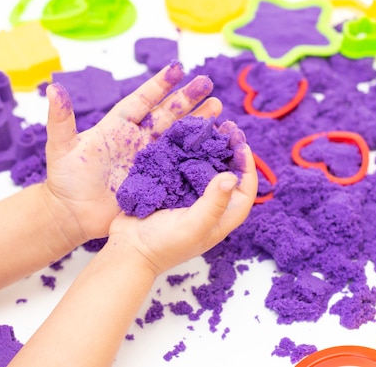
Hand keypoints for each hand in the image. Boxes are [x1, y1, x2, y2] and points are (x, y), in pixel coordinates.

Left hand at [41, 62, 222, 245]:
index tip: (178, 68)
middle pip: (166, 114)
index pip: (142, 100)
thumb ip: (61, 119)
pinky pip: (178, 165)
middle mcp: (137, 139)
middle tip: (208, 83)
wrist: (72, 214)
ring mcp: (149, 160)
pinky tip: (213, 146)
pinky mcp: (155, 180)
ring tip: (218, 109)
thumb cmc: (65, 178)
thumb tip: (53, 87)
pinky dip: (195, 156)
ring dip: (196, 122)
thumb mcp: (61, 147)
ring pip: (177, 137)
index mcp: (118, 126)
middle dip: (187, 99)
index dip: (159, 84)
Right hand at [107, 141, 256, 275]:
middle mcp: (208, 204)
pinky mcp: (170, 186)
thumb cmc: (163, 245)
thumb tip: (231, 177)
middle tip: (229, 128)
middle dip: (231, 150)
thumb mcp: (193, 226)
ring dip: (210, 146)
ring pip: (206, 165)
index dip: (247, 168)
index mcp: (220, 217)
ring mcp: (188, 194)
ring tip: (211, 125)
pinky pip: (184, 164)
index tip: (242, 146)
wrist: (128, 249)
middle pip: (227, 173)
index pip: (245, 192)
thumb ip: (213, 204)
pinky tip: (187, 133)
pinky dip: (188, 148)